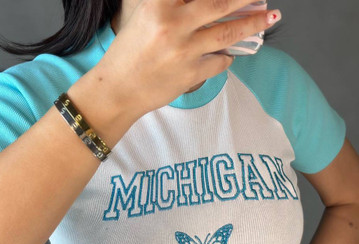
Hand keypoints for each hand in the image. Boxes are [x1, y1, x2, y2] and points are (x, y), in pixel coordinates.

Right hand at [98, 0, 280, 115]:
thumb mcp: (144, 17)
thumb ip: (173, 6)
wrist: (117, 91)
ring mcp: (184, 51)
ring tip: (269, 18)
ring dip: (253, 24)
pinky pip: (219, 61)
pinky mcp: (190, 74)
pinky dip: (227, 56)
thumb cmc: (127, 54)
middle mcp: (173, 24)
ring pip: (228, 33)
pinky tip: (230, 53)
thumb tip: (204, 5)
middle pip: (221, 3)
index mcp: (158, 4)